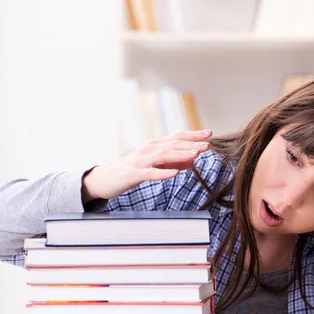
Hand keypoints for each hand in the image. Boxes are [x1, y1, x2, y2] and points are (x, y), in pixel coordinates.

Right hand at [82, 130, 211, 201]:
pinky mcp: (132, 174)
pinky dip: (163, 173)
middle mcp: (147, 150)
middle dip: (191, 144)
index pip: (176, 137)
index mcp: (153, 146)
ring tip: (196, 155)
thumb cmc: (130, 171)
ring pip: (162, 155)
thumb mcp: (154, 165)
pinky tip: (175, 173)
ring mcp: (140, 161)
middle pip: (172, 144)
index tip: (209, 134)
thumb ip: (172, 161)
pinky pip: (149, 173)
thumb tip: (192, 160)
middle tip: (208, 144)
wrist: (103, 180)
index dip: (193, 135)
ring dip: (180, 154)